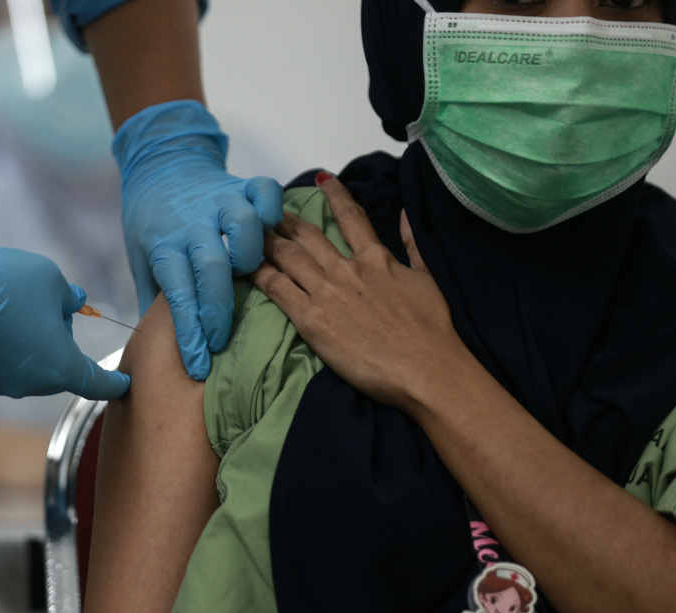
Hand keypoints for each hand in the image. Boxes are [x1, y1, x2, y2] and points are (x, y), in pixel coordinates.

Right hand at [0, 222, 129, 400]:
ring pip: (30, 367)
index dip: (114, 382)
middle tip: (50, 308)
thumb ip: (70, 297)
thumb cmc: (5, 284)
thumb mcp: (51, 280)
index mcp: (60, 367)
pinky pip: (2, 365)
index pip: (97, 384)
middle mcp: (33, 385)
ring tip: (16, 308)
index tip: (125, 383)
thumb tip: (74, 302)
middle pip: (60, 370)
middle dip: (62, 344)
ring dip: (32, 345)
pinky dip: (6, 349)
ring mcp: (1, 384)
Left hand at [114, 100, 282, 379]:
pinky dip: (273, 208)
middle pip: (211, 265)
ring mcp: (219, 202)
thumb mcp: (142, 261)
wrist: (161, 168)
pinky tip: (273, 229)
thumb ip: (154, 299)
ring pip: (242, 223)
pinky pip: (265, 191)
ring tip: (249, 274)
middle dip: (219, 309)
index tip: (199, 365)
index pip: (177, 294)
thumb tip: (157, 347)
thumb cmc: (153, 224)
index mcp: (164, 245)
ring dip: (249, 253)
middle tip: (221, 339)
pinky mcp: (242, 185)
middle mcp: (192, 223)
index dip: (189, 333)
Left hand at [251, 173, 465, 411]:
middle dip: (285, 220)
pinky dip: (258, 272)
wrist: (425, 368)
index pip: (350, 217)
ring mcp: (326, 292)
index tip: (321, 179)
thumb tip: (407, 212)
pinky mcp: (311, 319)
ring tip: (248, 230)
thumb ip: (413, 244)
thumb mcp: (427, 278)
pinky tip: (243, 264)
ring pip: (287, 256)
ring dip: (266, 240)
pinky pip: (277, 288)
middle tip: (265, 208)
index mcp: (375, 259)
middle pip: (308, 237)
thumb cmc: (432, 330)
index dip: (334, 195)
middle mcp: (346, 269)